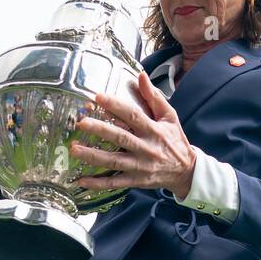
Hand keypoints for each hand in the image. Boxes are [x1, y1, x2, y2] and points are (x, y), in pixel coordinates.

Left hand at [70, 71, 196, 199]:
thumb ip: (154, 97)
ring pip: (114, 161)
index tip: (98, 97)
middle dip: (100, 130)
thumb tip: (141, 75)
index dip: (116, 106)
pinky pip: (115, 183)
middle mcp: (146, 148)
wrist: (186, 171)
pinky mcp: (136, 181)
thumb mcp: (169, 116)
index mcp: (154, 130)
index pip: (133, 116)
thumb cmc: (175, 140)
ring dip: (93, 156)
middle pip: (121, 138)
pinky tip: (81, 180)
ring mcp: (140, 166)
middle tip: (81, 123)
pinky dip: (98, 184)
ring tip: (74, 149)